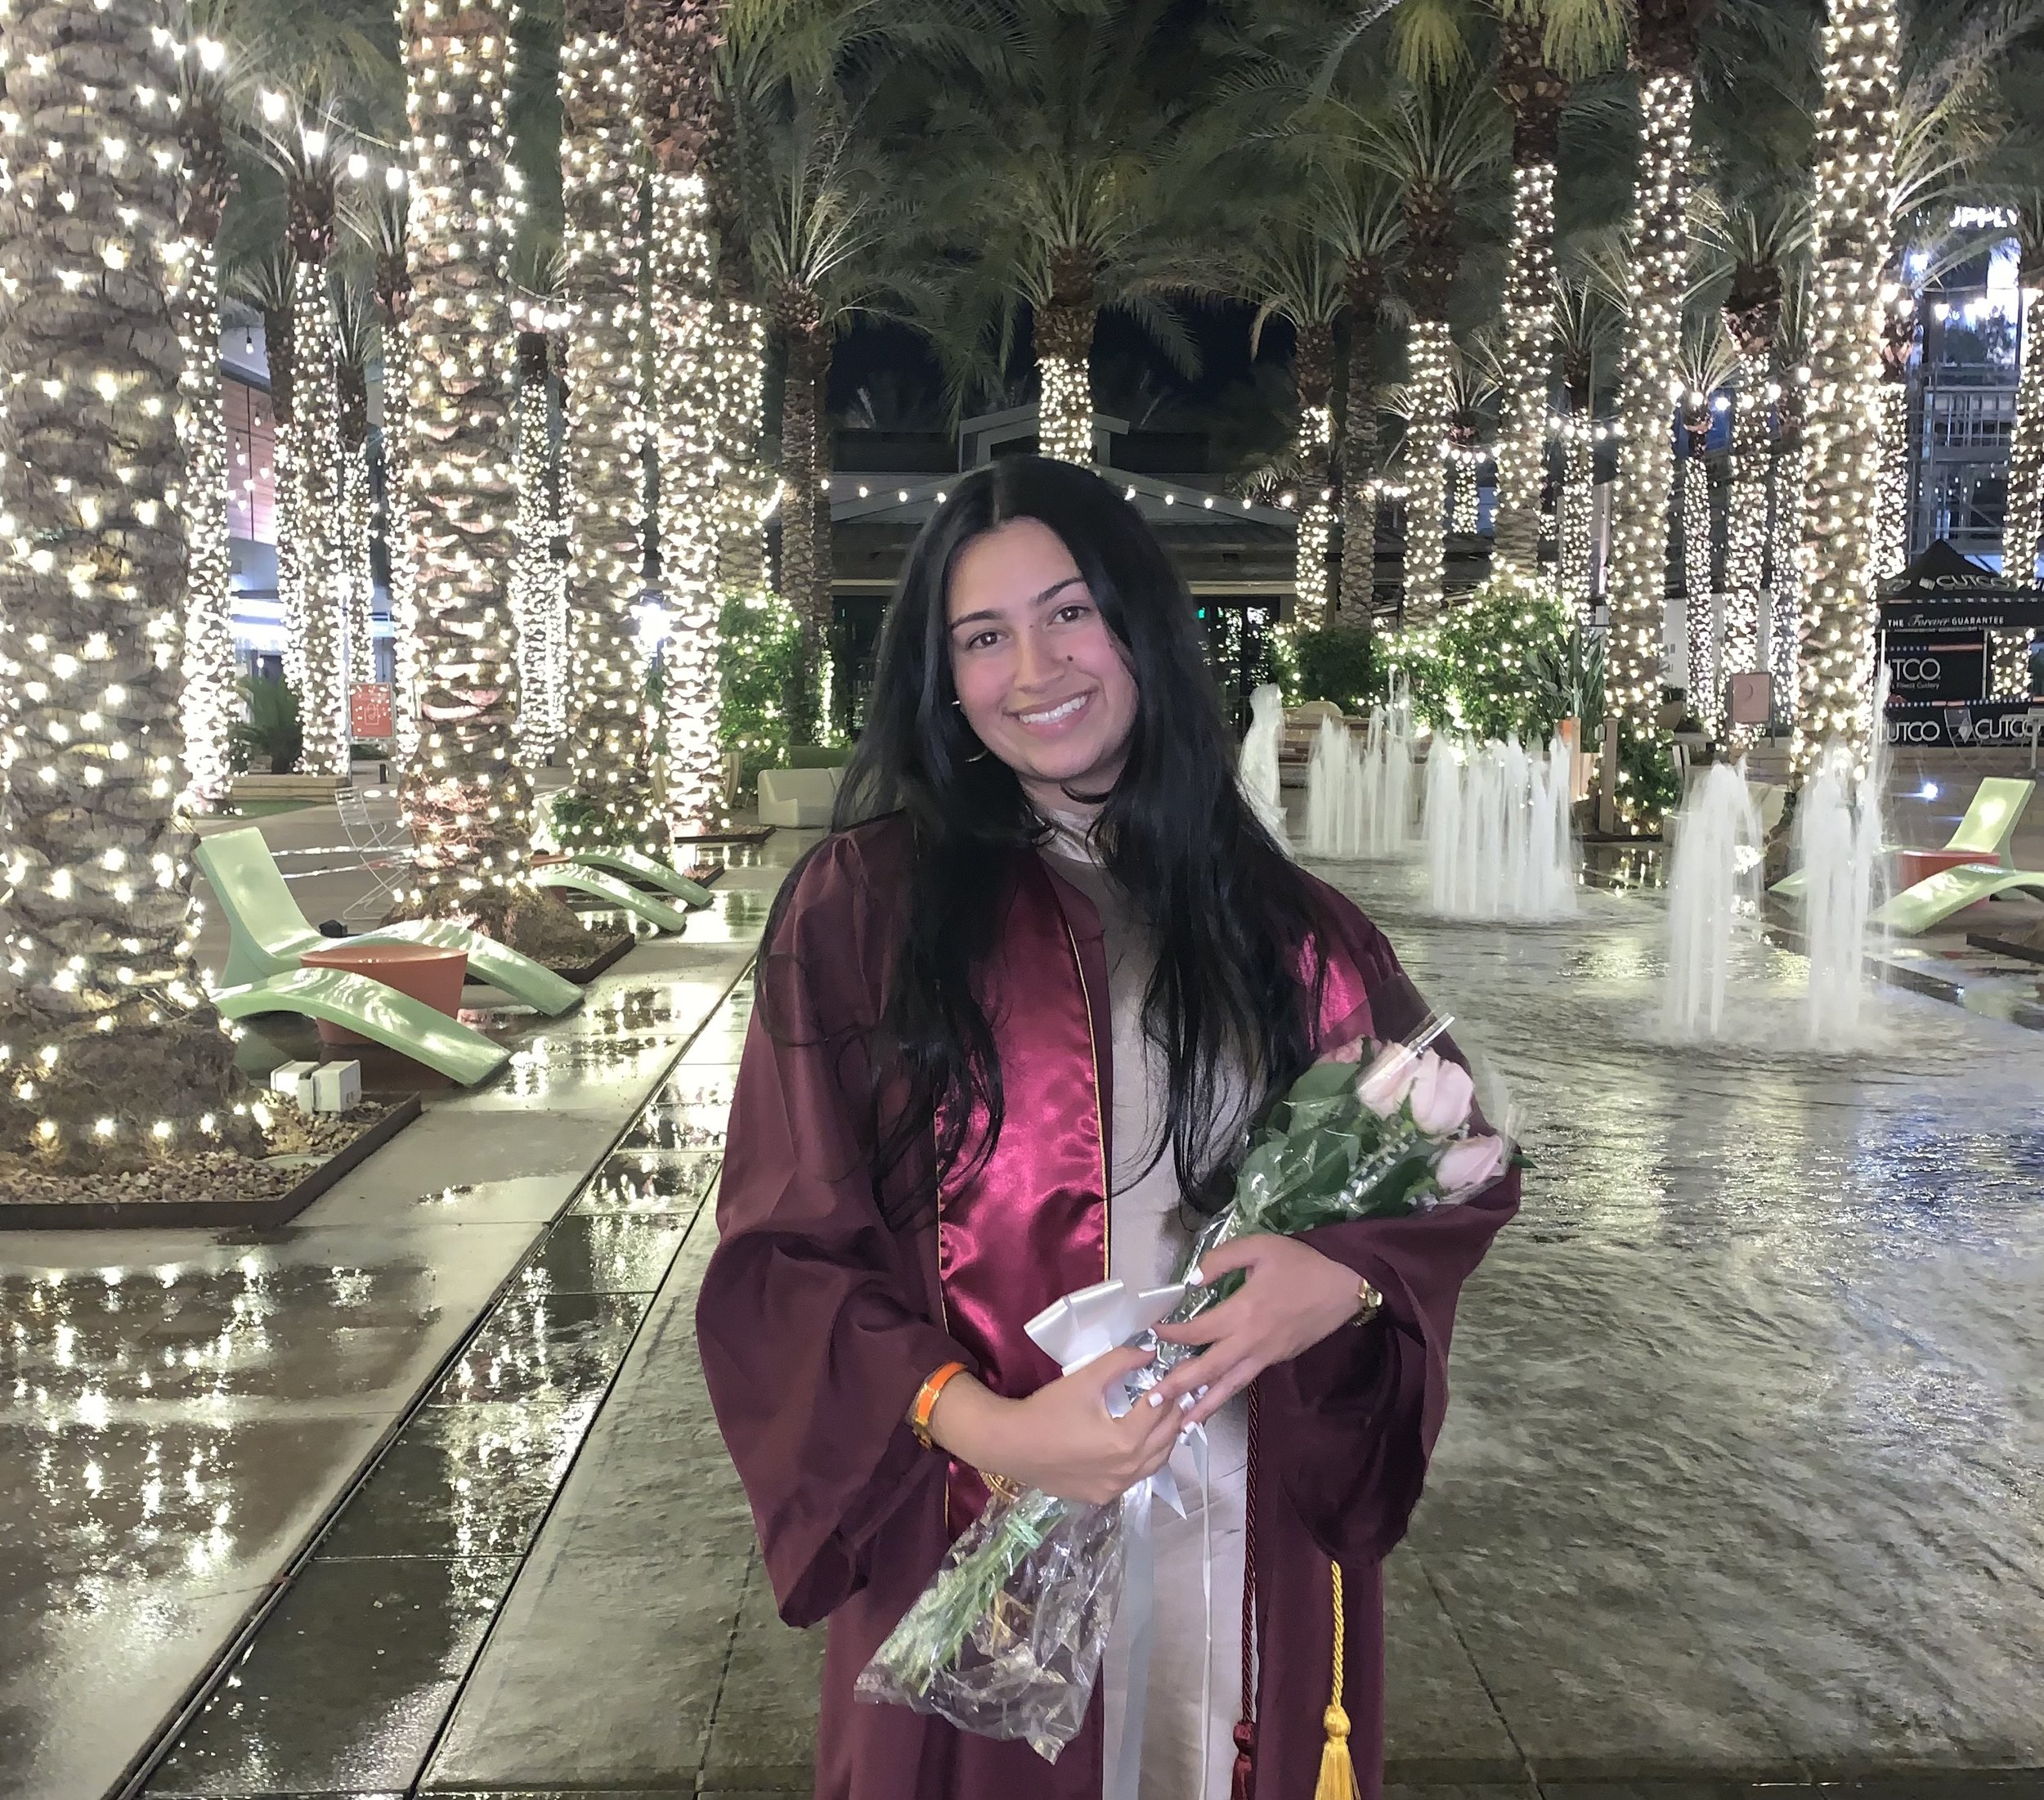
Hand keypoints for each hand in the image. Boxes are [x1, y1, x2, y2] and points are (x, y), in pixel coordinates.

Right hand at [925, 1348, 1181, 1505]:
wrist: (1012, 1445)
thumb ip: (1121, 1361)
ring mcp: (1116, 1487)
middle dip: (1174, 1413)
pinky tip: (1138, 1444)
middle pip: (1166, 1438)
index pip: (1162, 1410)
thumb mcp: (1085, 1378)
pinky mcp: (1103, 1496)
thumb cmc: (1048, 1410)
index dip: (1170, 1388)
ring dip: (1164, 1439)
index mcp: (1126, 1440)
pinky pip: (1136, 1478)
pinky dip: (1145, 1459)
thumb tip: (1150, 1351)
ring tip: (1163, 1417)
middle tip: (1175, 1393)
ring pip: (1156, 1462)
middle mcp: (1127, 1469)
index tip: (1174, 1374)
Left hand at [1155, 1237, 1363, 1426]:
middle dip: (1179, 1386)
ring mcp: (1265, 1356)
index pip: (1199, 1331)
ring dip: (1203, 1406)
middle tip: (1151, 1401)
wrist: (1344, 1286)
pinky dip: (1226, 1394)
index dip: (1173, 1334)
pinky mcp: (1276, 1361)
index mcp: (1244, 1311)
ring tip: (1180, 1426)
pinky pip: (1245, 1380)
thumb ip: (1222, 1259)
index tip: (1152, 1334)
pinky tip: (1212, 1401)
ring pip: (1229, 1386)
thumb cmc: (1300, 1264)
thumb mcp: (1259, 1246)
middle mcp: (1251, 1341)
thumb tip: (1193, 1279)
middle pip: (1209, 1369)